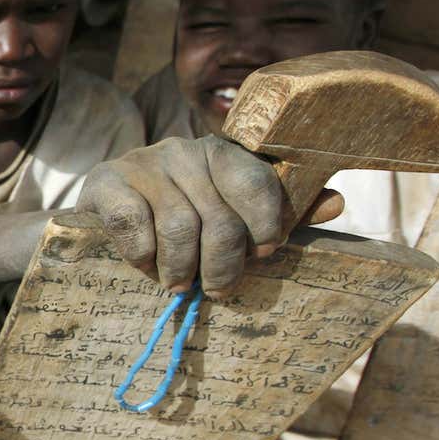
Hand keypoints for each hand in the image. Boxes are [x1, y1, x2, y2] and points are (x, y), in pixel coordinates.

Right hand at [77, 135, 341, 294]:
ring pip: (178, 226)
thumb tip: (336, 203)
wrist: (102, 210)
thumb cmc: (176, 217)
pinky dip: (143, 256)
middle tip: (218, 290)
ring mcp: (141, 164)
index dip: (265, 225)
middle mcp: (182, 150)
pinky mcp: (105, 182)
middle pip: (218, 217)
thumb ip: (278, 211)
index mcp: (219, 153)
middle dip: (222, 265)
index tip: (263, 254)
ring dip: (181, 268)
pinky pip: (134, 226)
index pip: (255, 182)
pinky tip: (145, 264)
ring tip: (179, 285)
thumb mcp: (228, 213)